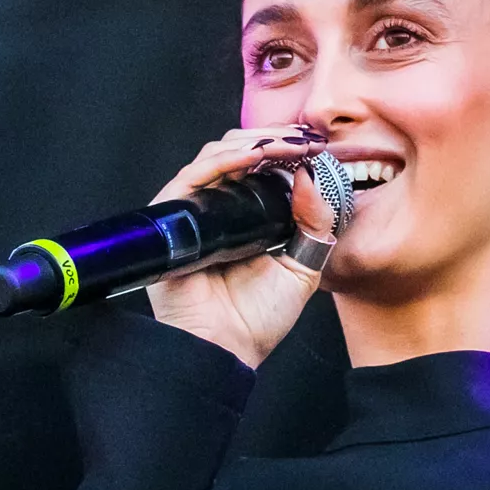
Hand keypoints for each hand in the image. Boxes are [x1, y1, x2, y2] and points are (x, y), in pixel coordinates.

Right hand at [144, 126, 337, 368]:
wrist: (226, 350)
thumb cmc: (257, 319)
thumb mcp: (302, 266)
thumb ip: (313, 224)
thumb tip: (313, 177)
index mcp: (243, 217)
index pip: (258, 167)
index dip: (286, 150)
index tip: (317, 146)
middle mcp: (215, 209)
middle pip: (236, 153)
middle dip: (274, 139)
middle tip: (306, 140)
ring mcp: (192, 212)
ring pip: (215, 155)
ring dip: (255, 142)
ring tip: (288, 145)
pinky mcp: (172, 218)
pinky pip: (194, 176)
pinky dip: (225, 159)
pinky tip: (255, 156)